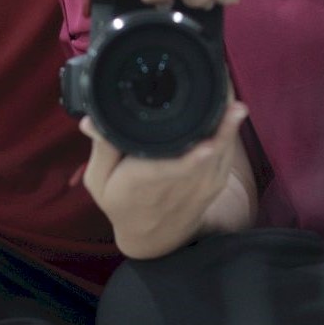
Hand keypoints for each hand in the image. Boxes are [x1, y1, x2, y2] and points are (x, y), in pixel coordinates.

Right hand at [79, 99, 249, 257]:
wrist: (152, 238)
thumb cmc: (122, 202)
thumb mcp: (100, 181)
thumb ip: (101, 149)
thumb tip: (91, 121)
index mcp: (144, 184)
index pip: (167, 172)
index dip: (188, 161)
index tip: (207, 146)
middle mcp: (178, 186)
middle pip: (203, 155)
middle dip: (217, 125)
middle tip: (222, 86)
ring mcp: (201, 185)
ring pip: (221, 152)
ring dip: (228, 122)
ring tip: (229, 89)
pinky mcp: (215, 183)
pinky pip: (227, 155)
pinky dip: (231, 131)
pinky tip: (232, 108)